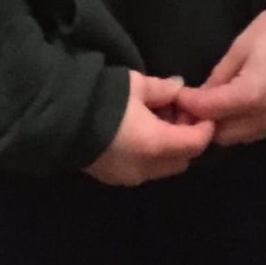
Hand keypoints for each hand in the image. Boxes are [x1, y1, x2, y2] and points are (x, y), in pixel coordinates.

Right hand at [84, 72, 214, 185]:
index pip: (196, 143)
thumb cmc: (105, 99)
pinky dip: (152, 156)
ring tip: (157, 121)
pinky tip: (140, 133)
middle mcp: (147, 168)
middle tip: (179, 113)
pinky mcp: (114, 178)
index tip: (202, 110)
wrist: (61, 120)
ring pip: (164, 168)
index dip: (204, 127)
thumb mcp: (138, 85)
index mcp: (157, 145)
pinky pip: (145, 170)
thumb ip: (164, 89)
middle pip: (183, 159)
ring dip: (169, 149)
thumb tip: (180, 88)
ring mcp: (129, 177)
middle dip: (187, 139)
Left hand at [176, 0, 265, 146]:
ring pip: (241, 137)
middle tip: (193, 104)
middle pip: (223, 135)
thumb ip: (219, 77)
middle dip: (204, 122)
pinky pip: (259, 130)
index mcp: (252, 96)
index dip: (189, 105)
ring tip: (214, 105)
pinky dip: (244, 123)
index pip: (209, 112)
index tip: (176, 97)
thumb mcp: (242, 46)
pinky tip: (238, 105)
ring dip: (224, 126)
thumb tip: (201, 97)